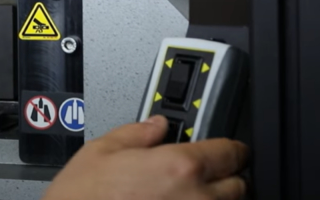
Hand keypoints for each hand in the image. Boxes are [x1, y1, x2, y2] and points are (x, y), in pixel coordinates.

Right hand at [44, 116, 248, 199]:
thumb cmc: (81, 199)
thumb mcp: (101, 151)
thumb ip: (136, 133)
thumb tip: (155, 126)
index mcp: (179, 167)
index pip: (231, 152)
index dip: (229, 148)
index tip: (226, 150)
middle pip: (238, 186)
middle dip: (225, 177)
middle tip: (205, 174)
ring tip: (186, 195)